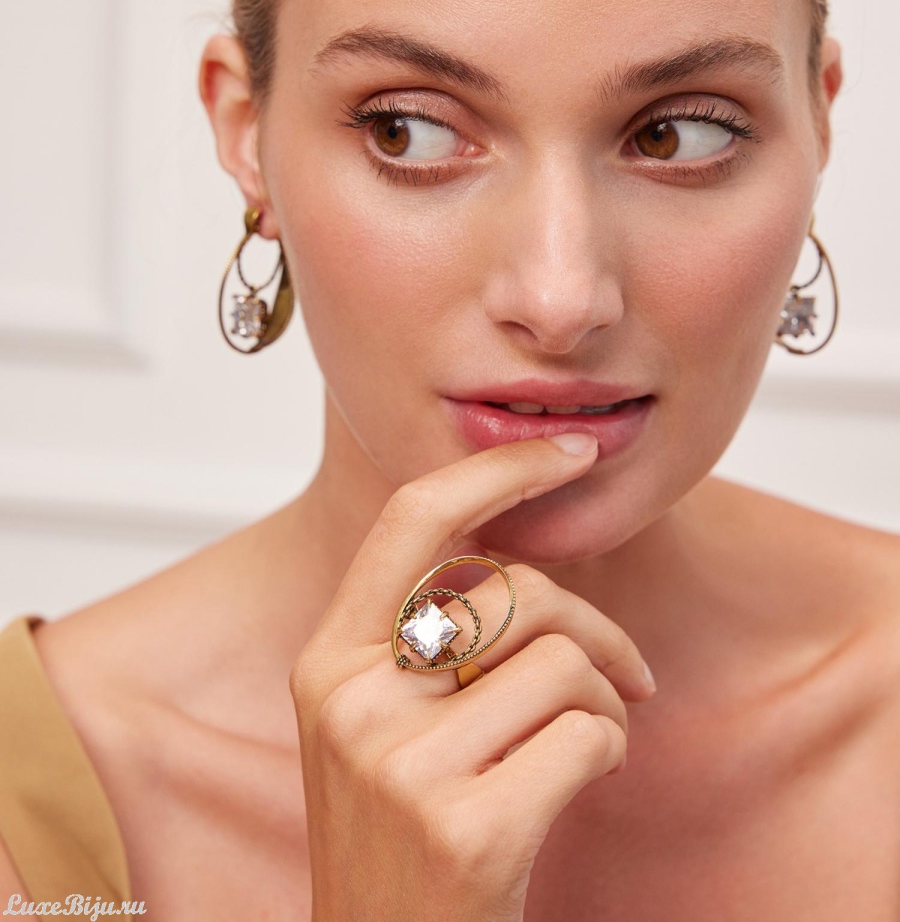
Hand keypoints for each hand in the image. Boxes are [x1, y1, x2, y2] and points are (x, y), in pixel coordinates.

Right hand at [290, 433, 656, 921]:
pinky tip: (584, 783)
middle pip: (514, 590)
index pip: (412, 517)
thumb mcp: (381, 725)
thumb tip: (521, 543)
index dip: (497, 470)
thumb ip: (423, 639)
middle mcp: (352, 703)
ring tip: (589, 741)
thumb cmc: (406, 836)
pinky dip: (610, 749)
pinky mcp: (466, 830)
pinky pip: (589, 734)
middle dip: (594, 622)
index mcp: (327, 661)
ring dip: (605, 699)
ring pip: (562, 662)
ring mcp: (402, 767)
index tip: (570, 451)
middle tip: (624, 671)